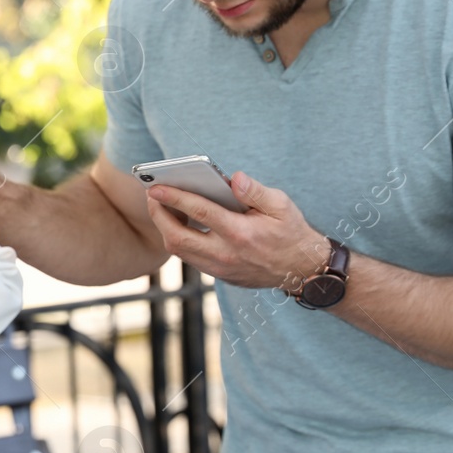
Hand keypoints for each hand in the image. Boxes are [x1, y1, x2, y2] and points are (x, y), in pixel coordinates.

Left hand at [145, 170, 330, 292]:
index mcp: (240, 233)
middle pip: (177, 237)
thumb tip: (234, 178)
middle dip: (158, 214)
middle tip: (152, 195)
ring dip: (164, 227)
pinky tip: (177, 221)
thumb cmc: (290, 232)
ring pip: (178, 250)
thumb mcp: (281, 206)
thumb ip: (255, 191)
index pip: (200, 212)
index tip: (155, 186)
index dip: (174, 198)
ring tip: (160, 206)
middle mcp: (225, 254)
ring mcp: (219, 268)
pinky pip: (188, 256)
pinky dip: (177, 238)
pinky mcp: (218, 275)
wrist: (301, 270)